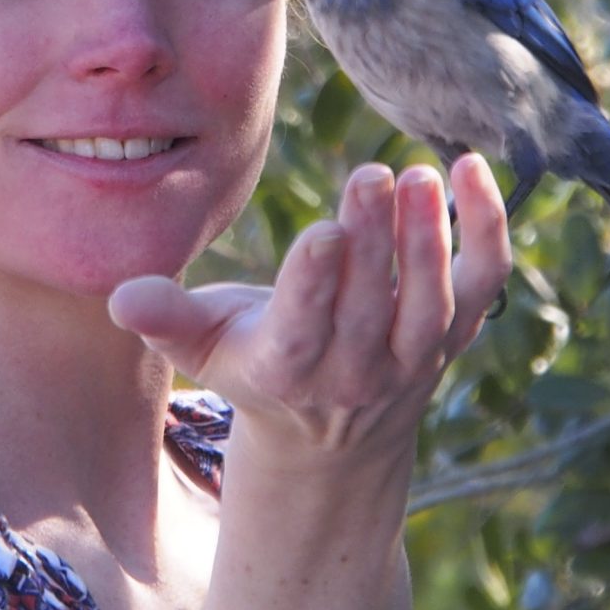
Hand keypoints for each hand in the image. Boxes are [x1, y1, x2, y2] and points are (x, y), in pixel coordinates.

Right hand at [108, 154, 511, 473]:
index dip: (315, 283)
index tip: (323, 232)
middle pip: (371, 306)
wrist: (332, 439)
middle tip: (374, 174)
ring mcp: (413, 357)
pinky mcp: (454, 334)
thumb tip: (121, 297)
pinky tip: (473, 169)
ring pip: (431, 303)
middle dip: (374, 242)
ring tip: (421, 173)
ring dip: (430, 239)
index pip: (304, 327)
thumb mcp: (202, 348)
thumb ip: (166, 320)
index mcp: (287, 368)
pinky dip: (488, 232)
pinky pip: (481, 285)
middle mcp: (355, 371)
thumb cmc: (254, 365)